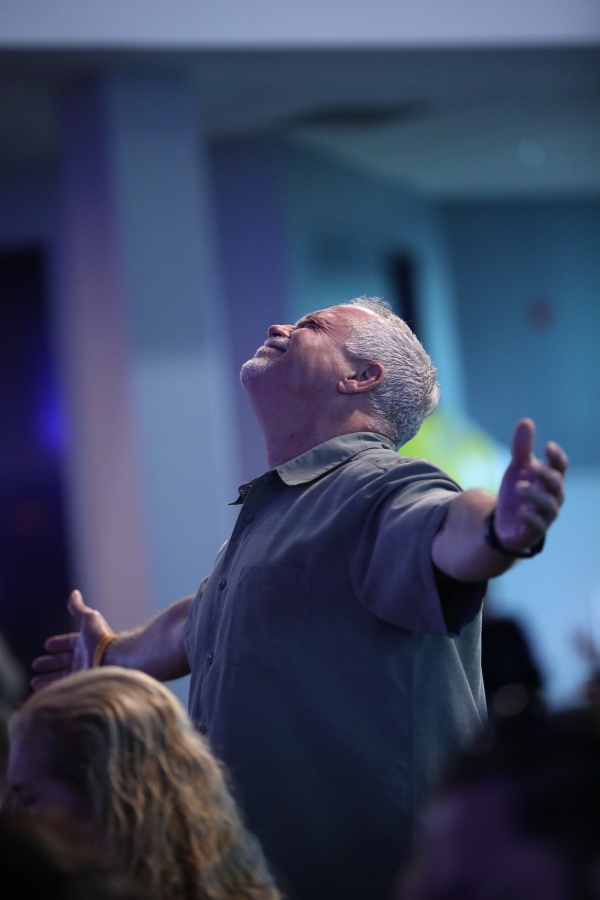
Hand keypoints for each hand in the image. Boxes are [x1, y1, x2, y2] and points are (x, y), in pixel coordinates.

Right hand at [30, 590, 113, 690]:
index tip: (47, 645)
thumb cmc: (101, 638)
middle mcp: (84, 659)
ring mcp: (82, 673)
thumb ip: (79, 609)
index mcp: (85, 643)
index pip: (69, 643)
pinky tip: (42, 693)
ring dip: (47, 679)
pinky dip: (51, 689)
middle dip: (49, 664)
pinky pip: (62, 688)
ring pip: (60, 677)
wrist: (113, 660)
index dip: (59, 643)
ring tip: (33, 682)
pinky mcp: (79, 685)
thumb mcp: (89, 619)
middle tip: (35, 665)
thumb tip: (74, 593)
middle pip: (63, 662)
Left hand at [495, 418, 567, 552]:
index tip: (547, 446)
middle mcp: (553, 497)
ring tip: (518, 488)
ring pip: (549, 505)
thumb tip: (526, 421)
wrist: (504, 522)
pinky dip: (532, 519)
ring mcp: (545, 515)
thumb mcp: (518, 468)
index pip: (560, 466)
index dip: (557, 457)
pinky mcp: (534, 531)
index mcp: (551, 479)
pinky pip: (539, 527)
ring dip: (535, 495)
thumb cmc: (519, 491)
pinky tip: (522, 511)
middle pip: (556, 484)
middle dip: (545, 475)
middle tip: (529, 467)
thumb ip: (522, 448)